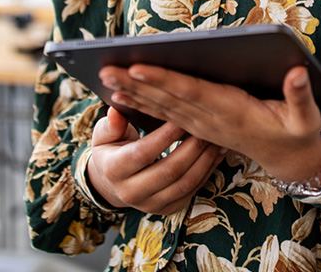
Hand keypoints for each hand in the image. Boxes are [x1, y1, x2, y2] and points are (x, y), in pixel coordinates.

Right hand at [84, 106, 223, 215]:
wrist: (111, 183)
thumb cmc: (111, 150)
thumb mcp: (104, 135)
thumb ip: (112, 124)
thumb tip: (116, 111)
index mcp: (114, 170)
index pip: (143, 153)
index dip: (165, 136)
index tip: (182, 117)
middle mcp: (130, 192)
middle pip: (169, 171)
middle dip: (191, 147)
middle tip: (205, 126)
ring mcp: (150, 204)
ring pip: (184, 183)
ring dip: (204, 160)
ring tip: (215, 139)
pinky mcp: (167, 209)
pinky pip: (192, 191)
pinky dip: (207, 171)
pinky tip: (216, 154)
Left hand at [101, 64, 320, 186]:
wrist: (290, 160)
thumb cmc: (298, 133)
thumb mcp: (307, 118)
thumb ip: (301, 95)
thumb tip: (299, 72)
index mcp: (233, 112)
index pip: (192, 93)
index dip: (165, 81)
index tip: (138, 68)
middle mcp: (212, 120)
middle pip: (169, 100)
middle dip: (136, 85)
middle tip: (107, 69)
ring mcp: (203, 126)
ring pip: (163, 108)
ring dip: (134, 94)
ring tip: (106, 79)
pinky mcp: (200, 127)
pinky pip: (166, 115)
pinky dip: (144, 105)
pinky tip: (123, 96)